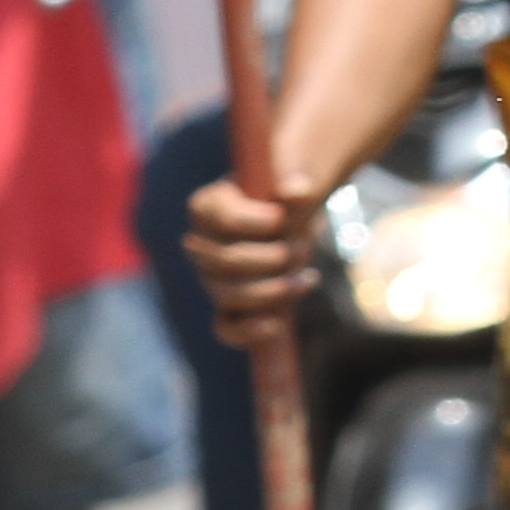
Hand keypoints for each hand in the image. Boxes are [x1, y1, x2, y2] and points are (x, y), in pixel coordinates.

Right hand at [183, 162, 330, 342]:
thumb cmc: (286, 189)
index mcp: (207, 206)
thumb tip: (299, 192)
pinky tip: (277, 327)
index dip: (256, 222)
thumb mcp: (291, 177)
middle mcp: (201, 245)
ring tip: (307, 277)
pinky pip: (225, 327)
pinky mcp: (229, 303)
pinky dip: (247, 332)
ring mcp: (213, 277)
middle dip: (273, 258)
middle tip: (304, 247)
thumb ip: (295, 182)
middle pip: (228, 261)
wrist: (293, 210)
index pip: (224, 219)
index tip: (283, 218)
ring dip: (274, 290)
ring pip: (230, 295)